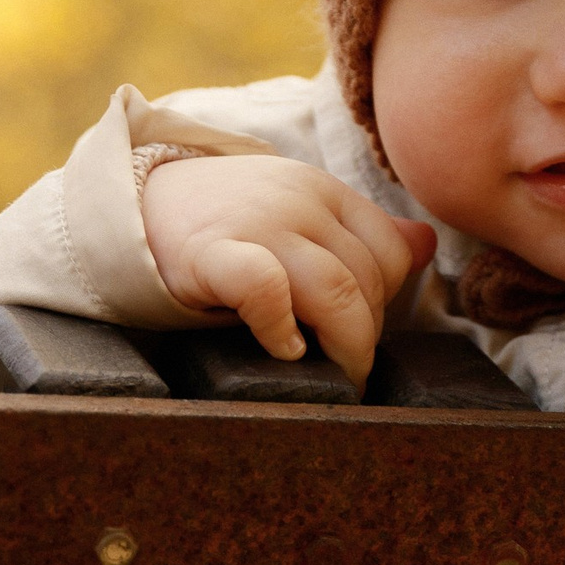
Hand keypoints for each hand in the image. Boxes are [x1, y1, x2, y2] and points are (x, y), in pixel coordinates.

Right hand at [141, 154, 434, 385]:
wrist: (137, 203)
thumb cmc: (226, 222)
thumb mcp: (298, 212)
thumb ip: (360, 231)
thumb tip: (426, 243)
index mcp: (325, 190)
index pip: (391, 254)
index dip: (385, 304)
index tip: (358, 332)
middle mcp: (299, 201)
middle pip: (368, 281)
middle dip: (364, 336)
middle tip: (342, 365)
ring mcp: (257, 224)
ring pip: (335, 290)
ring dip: (343, 344)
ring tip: (331, 374)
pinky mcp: (211, 253)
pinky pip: (267, 290)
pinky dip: (282, 328)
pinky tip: (283, 349)